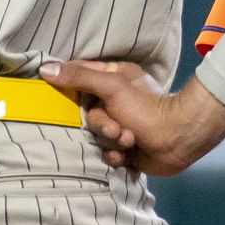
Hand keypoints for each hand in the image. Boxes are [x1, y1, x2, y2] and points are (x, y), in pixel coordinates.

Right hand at [39, 59, 224, 176]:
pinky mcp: (127, 150)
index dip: (71, 90)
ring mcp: (122, 127)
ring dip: (112, 143)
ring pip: (98, 138)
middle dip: (102, 126)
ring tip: (130, 140)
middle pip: (88, 116)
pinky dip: (117, 157)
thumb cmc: (147, 108)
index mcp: (113, 80)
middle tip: (117, 128)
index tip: (62, 97)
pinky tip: (129, 156)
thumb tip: (45, 68)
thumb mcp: (112, 87)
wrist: (178, 140)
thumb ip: (80, 77)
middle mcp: (116, 102)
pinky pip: (107, 155)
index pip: (80, 80)